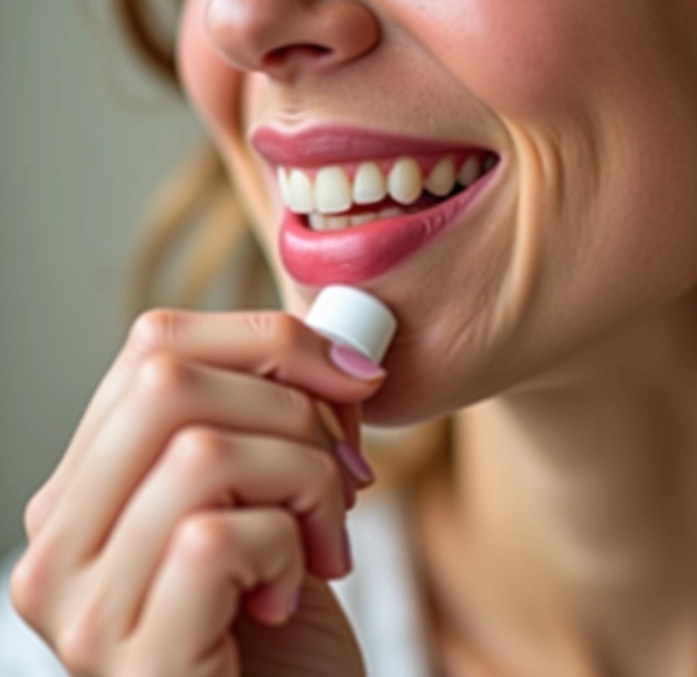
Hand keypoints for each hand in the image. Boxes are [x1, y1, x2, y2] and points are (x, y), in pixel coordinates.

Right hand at [11, 309, 382, 676]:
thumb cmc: (281, 616)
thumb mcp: (272, 495)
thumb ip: (270, 420)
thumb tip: (336, 355)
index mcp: (87, 484)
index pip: (153, 345)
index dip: (265, 339)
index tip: (350, 375)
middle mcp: (58, 540)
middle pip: (167, 380)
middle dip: (294, 407)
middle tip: (348, 467)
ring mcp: (82, 606)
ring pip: (201, 452)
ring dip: (306, 480)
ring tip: (327, 536)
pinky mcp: (132, 660)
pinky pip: (216, 539)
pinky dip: (288, 547)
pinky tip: (291, 595)